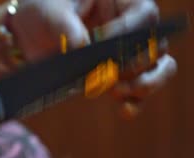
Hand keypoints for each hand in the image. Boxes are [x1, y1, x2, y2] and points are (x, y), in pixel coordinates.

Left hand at [10, 0, 176, 117]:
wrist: (32, 31)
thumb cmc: (46, 10)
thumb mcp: (51, 11)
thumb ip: (66, 26)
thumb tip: (81, 47)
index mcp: (123, 0)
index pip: (144, 15)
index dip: (126, 32)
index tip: (99, 42)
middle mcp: (134, 26)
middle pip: (157, 45)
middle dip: (136, 64)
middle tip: (110, 73)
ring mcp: (130, 53)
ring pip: (160, 68)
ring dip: (144, 84)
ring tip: (117, 91)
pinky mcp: (119, 77)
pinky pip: (139, 92)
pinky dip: (135, 103)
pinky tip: (124, 110)